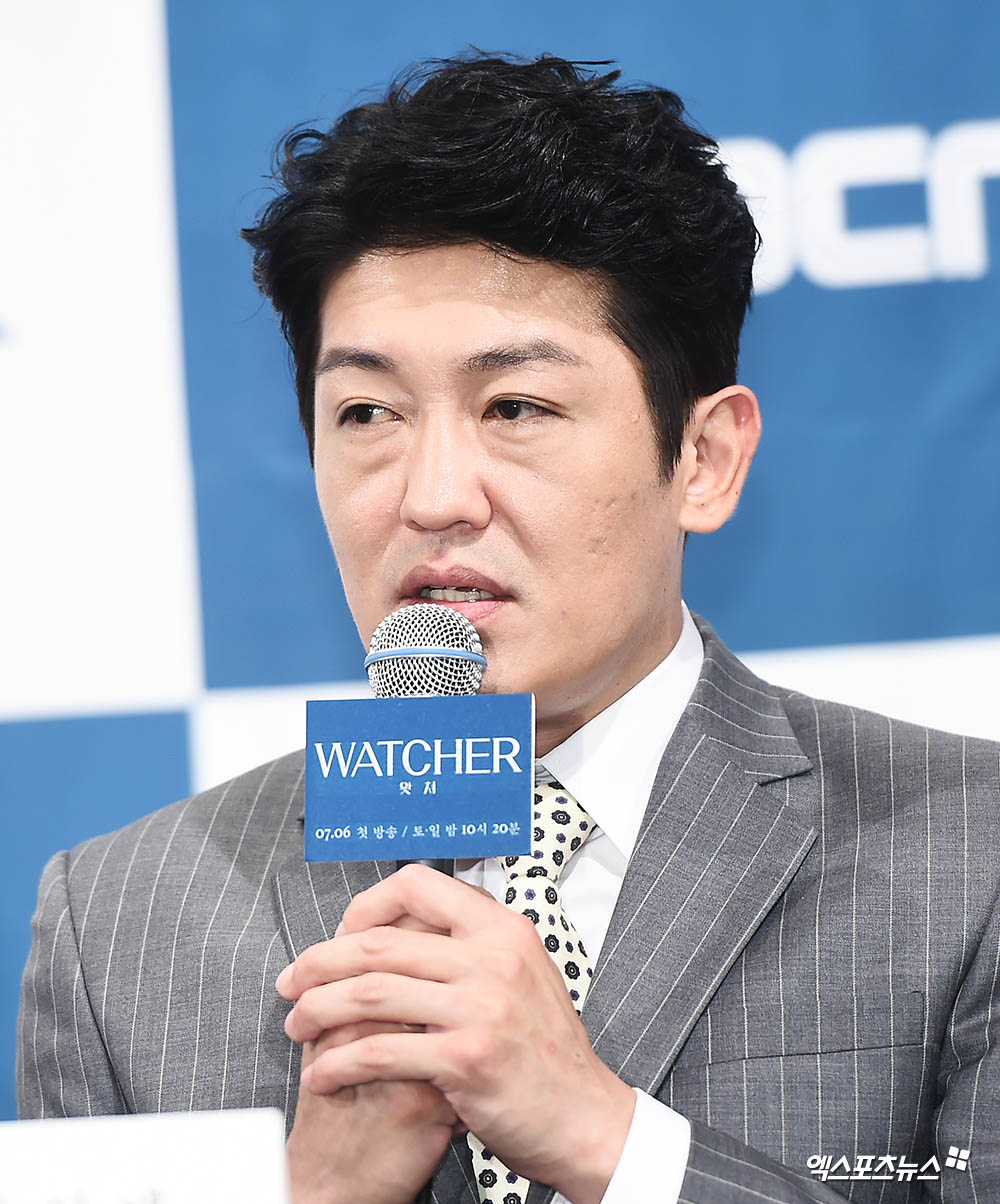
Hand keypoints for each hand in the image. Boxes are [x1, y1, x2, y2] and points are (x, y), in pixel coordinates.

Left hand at [277, 864, 635, 1203]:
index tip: (342, 932)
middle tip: (292, 981)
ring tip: (296, 1024)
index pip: (418, 886)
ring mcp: (480, 1006)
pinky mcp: (465, 1058)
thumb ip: (473, 948)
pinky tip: (322, 1074)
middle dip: (320, 961)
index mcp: (503, 929)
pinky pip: (379, 1051)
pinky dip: (337, 1063)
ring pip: (370, 992)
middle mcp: (492, 958)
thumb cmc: (548, 1054)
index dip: (367, 905)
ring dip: (319, 1009)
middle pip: (379, 942)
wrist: (585, 1118)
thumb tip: (406, 930)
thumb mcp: (523, 975)